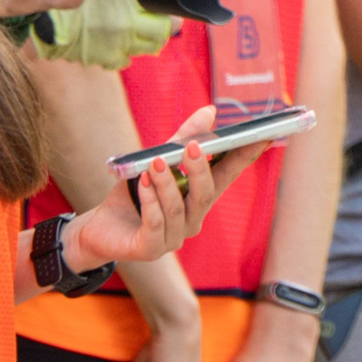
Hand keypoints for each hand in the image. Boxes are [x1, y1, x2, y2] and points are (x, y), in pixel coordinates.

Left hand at [67, 107, 270, 264]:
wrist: (99, 229)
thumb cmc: (133, 194)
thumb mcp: (156, 161)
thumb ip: (182, 138)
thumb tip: (210, 111)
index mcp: (198, 198)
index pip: (228, 175)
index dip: (246, 157)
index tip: (263, 136)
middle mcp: (192, 220)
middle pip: (206, 196)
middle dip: (201, 170)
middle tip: (193, 146)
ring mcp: (173, 238)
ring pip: (178, 210)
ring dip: (167, 184)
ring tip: (155, 163)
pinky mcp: (149, 249)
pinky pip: (155, 225)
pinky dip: (150, 203)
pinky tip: (141, 184)